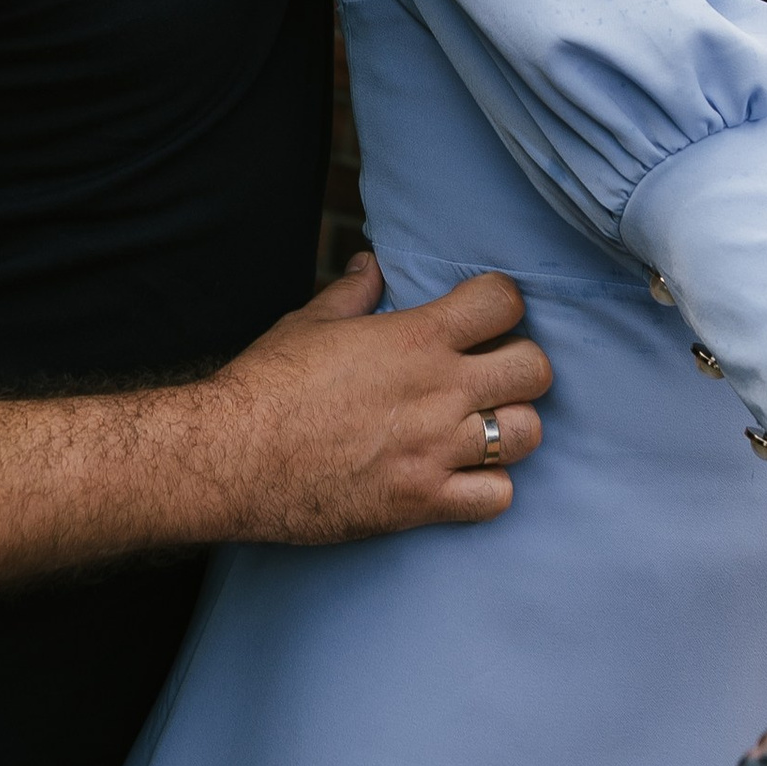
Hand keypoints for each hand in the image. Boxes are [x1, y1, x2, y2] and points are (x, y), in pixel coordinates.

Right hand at [206, 255, 548, 544]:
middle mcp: (438, 391)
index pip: (504, 302)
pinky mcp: (422, 501)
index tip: (486, 316)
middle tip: (493, 375)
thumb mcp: (309, 322)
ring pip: (527, 434)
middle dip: (521, 367)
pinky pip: (496, 498)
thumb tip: (370, 264)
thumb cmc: (267, 385)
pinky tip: (465, 477)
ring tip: (484, 428)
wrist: (231, 457)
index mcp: (415, 338)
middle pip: (534, 369)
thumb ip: (354, 292)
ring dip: (511, 428)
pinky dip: (489, 489)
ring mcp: (435, 449)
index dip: (502, 304)